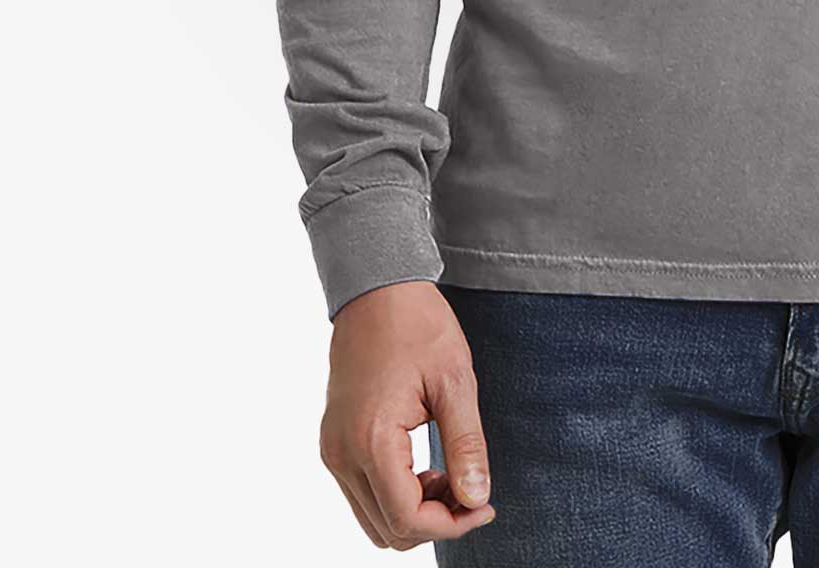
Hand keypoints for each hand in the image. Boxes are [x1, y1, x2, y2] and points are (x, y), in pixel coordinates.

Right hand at [319, 281, 496, 549]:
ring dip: (415, 512)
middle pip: (387, 529)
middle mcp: (342, 454)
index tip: (485, 506)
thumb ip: (466, 445)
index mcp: (371, 440)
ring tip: (450, 475)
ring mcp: (333, 450)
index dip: (451, 525)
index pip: (406, 518)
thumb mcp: (455, 382)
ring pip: (373, 519)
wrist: (377, 290)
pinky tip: (426, 466)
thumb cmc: (419, 326)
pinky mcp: (334, 443)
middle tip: (473, 490)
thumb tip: (478, 498)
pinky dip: (396, 495)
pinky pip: (363, 494)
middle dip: (435, 522)